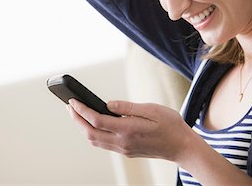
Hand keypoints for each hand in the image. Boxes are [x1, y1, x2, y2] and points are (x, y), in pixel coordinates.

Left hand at [67, 99, 193, 161]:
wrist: (182, 147)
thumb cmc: (170, 125)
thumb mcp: (152, 109)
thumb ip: (128, 107)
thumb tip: (108, 104)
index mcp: (128, 129)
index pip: (96, 120)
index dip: (81, 110)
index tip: (72, 100)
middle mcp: (122, 142)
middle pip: (90, 133)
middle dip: (77, 119)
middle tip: (69, 106)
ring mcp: (123, 149)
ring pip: (94, 141)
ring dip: (82, 127)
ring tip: (77, 113)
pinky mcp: (126, 151)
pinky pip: (103, 144)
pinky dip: (93, 133)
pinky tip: (93, 124)